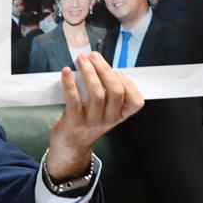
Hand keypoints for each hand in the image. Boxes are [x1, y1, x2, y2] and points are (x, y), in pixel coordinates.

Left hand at [46, 52, 142, 180]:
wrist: (70, 146)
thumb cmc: (86, 123)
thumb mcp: (104, 111)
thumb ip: (107, 92)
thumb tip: (101, 65)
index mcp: (119, 115)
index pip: (136, 101)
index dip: (128, 83)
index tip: (116, 71)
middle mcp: (108, 119)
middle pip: (116, 92)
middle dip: (105, 70)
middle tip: (93, 56)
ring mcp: (92, 122)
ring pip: (98, 94)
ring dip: (90, 73)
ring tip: (82, 60)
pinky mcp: (74, 122)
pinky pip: (74, 100)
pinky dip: (70, 84)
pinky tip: (67, 72)